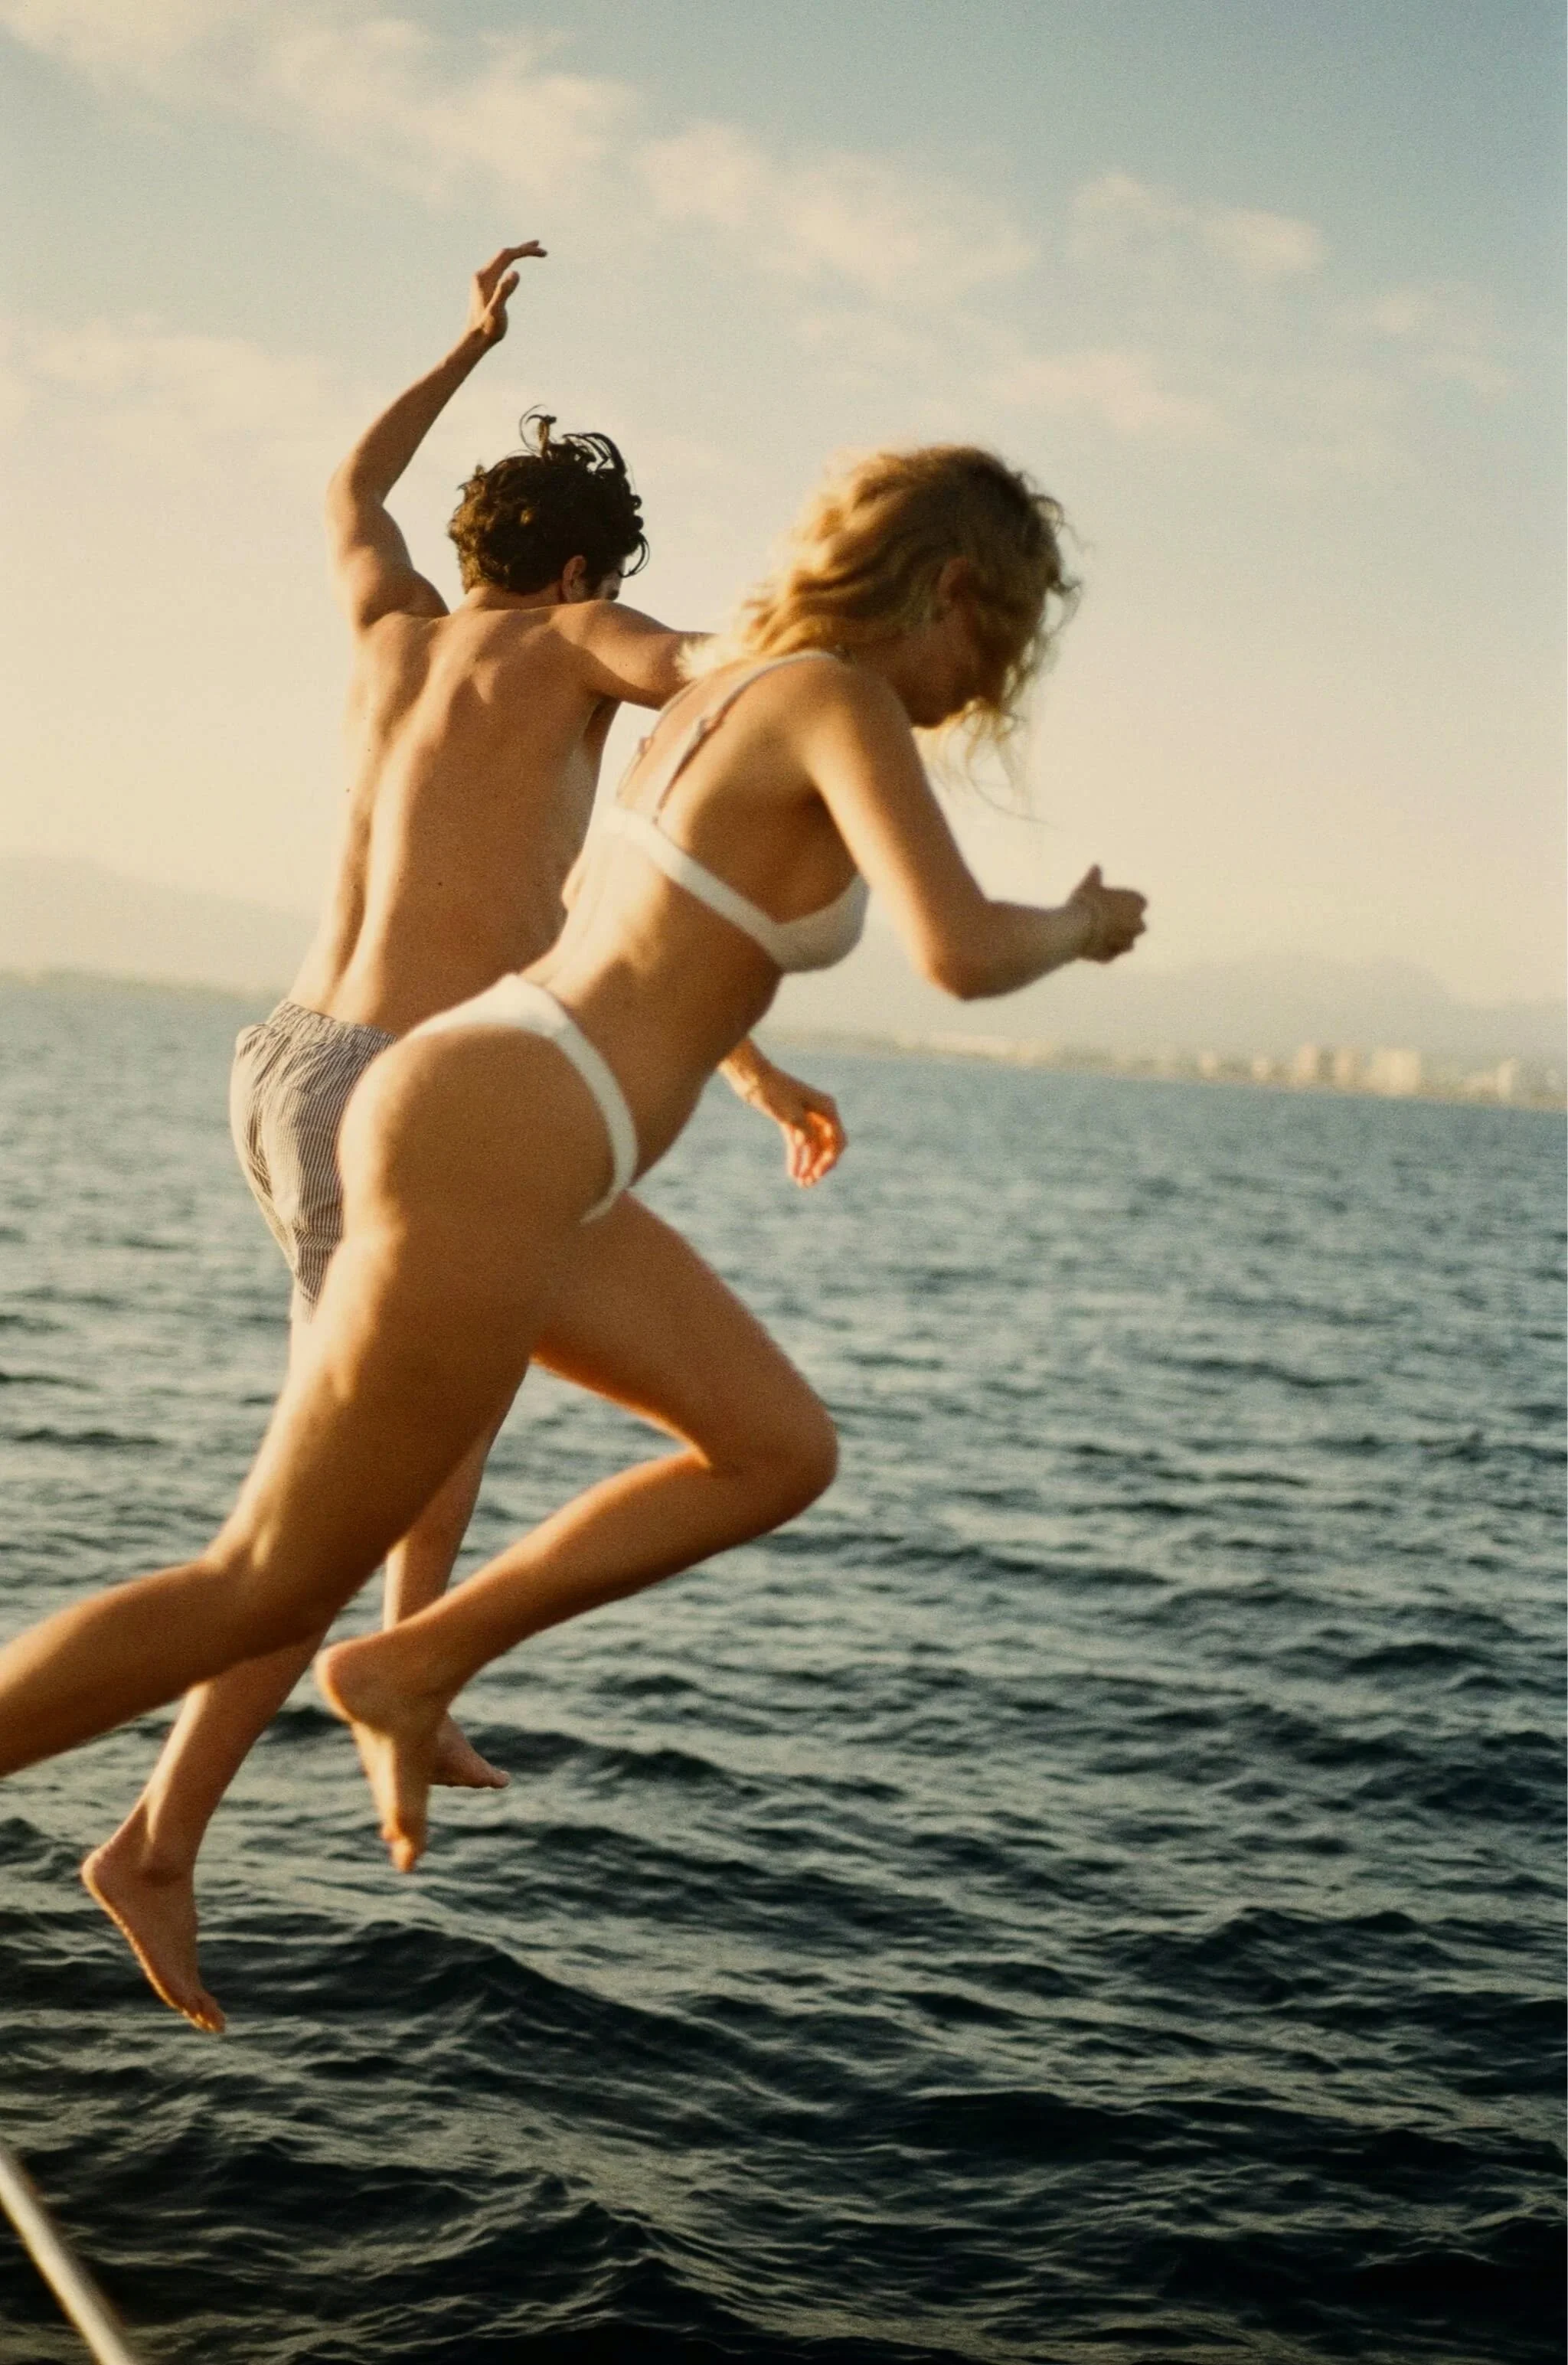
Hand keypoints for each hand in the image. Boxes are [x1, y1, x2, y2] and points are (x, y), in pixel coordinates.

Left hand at [467, 242, 545, 347]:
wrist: (475, 339)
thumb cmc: (488, 328)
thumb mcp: (497, 311)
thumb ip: (504, 291)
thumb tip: (515, 272)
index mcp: (485, 277)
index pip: (507, 255)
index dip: (524, 251)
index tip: (541, 252)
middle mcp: (481, 274)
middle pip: (504, 254)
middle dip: (522, 249)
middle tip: (541, 247)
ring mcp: (482, 279)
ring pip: (501, 259)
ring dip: (516, 253)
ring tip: (531, 249)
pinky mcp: (484, 285)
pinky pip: (499, 267)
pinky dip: (510, 262)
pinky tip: (515, 266)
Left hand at [733, 1057, 846, 1186]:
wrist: (751, 1078)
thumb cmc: (772, 1089)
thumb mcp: (788, 1110)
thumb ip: (801, 1127)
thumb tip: (805, 1145)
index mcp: (826, 1108)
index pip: (836, 1140)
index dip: (829, 1160)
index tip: (817, 1173)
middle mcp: (820, 1113)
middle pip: (826, 1146)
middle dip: (819, 1166)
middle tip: (808, 1183)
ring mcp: (806, 1118)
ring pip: (813, 1147)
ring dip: (808, 1165)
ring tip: (801, 1183)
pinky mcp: (792, 1122)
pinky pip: (798, 1143)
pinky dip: (797, 1157)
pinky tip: (793, 1173)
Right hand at [1066, 865, 1147, 962]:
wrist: (1078, 928)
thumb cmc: (1087, 902)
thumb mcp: (1089, 885)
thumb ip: (1095, 877)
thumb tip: (1096, 867)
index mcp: (1135, 903)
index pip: (1140, 902)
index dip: (1128, 903)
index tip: (1115, 903)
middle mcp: (1137, 924)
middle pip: (1138, 924)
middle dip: (1127, 923)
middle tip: (1108, 920)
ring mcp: (1127, 942)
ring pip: (1128, 942)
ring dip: (1118, 939)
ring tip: (1099, 935)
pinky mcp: (1114, 956)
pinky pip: (1112, 953)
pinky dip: (1107, 951)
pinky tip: (1092, 946)